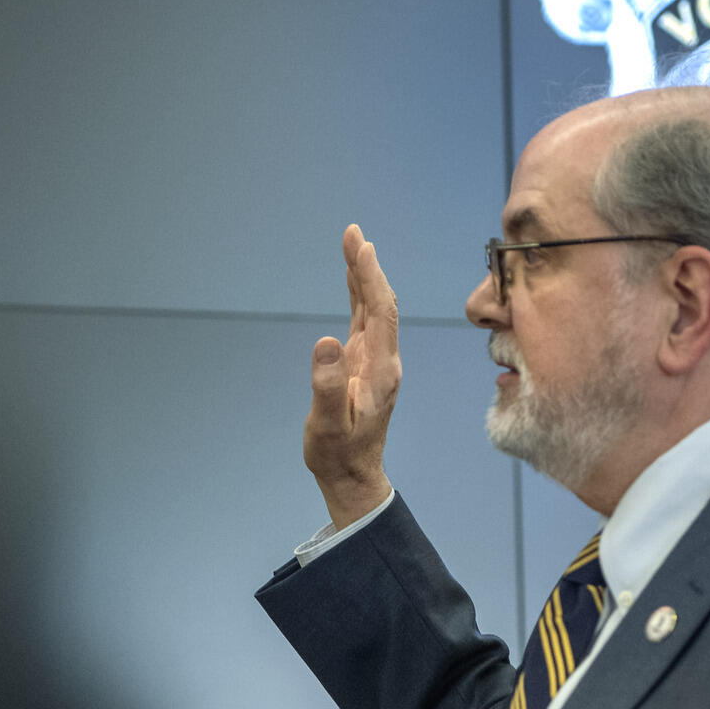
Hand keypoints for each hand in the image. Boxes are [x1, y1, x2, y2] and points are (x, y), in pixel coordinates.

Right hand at [302, 223, 401, 528]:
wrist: (352, 476)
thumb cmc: (337, 453)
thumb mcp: (327, 423)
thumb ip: (327, 384)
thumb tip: (326, 342)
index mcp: (380, 369)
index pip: (379, 312)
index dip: (370, 278)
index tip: (360, 247)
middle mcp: (384, 359)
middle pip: (380, 303)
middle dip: (367, 266)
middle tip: (352, 232)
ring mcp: (376, 361)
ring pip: (374, 309)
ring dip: (363, 276)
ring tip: (352, 244)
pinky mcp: (365, 365)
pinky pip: (365, 321)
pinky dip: (358, 296)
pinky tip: (352, 281)